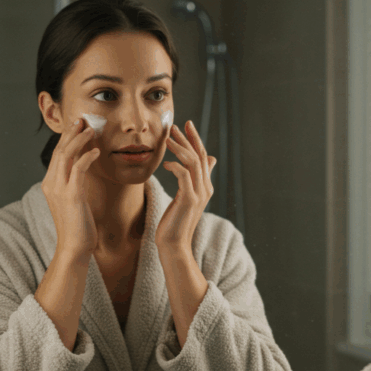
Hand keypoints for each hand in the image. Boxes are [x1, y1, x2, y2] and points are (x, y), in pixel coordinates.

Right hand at [41, 118, 102, 261]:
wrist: (74, 247)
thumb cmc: (78, 226)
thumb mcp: (73, 201)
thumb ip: (74, 185)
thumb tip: (81, 172)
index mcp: (50, 184)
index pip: (57, 155)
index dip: (66, 138)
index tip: (77, 126)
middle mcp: (51, 183)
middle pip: (59, 150)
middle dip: (71, 133)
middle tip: (82, 120)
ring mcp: (59, 189)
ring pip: (66, 155)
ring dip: (79, 140)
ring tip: (91, 130)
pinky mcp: (71, 195)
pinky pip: (78, 169)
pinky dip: (87, 157)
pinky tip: (97, 151)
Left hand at [158, 120, 216, 250]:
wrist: (174, 245)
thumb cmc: (175, 223)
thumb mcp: (186, 199)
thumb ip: (194, 182)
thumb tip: (204, 165)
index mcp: (205, 187)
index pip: (203, 157)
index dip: (195, 140)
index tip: (186, 126)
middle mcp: (206, 189)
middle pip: (199, 156)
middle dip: (188, 139)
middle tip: (176, 126)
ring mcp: (199, 194)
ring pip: (192, 163)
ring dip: (179, 148)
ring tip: (167, 140)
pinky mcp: (189, 200)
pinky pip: (183, 175)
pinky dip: (175, 166)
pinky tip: (165, 164)